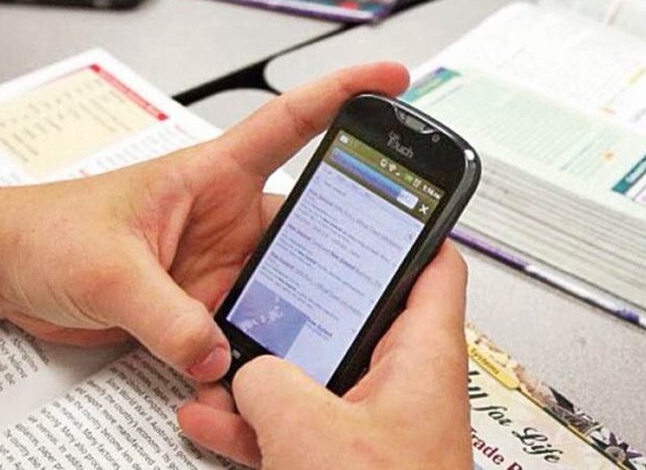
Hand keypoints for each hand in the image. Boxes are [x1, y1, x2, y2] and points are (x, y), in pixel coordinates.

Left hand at [0, 62, 408, 381]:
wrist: (4, 269)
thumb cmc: (45, 230)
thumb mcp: (108, 268)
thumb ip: (166, 314)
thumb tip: (217, 354)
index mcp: (211, 172)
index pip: (291, 122)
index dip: (344, 94)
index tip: (392, 78)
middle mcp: (226, 215)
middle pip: (307, 222)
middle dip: (345, 241)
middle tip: (383, 266)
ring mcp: (218, 261)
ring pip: (285, 281)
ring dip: (299, 306)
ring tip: (322, 332)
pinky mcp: (202, 302)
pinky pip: (250, 323)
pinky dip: (261, 345)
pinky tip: (265, 365)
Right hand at [177, 242, 471, 469]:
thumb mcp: (311, 431)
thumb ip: (270, 382)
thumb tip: (247, 371)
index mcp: (423, 356)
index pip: (434, 265)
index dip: (407, 227)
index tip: (373, 202)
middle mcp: (404, 384)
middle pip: (355, 316)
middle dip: (300, 303)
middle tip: (263, 277)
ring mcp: (373, 428)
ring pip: (316, 374)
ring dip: (264, 366)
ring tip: (217, 351)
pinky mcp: (345, 464)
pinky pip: (298, 426)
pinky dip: (257, 422)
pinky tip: (210, 416)